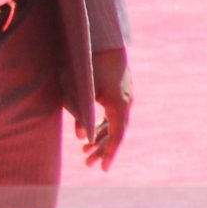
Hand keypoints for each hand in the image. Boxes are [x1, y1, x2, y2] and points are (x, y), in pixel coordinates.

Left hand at [81, 46, 131, 169]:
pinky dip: (103, 124)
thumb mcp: (81, 90)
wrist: (103, 39)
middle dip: (102, 148)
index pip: (117, 135)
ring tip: (85, 149)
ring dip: (101, 137)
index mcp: (119, 104)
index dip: (110, 153)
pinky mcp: (118, 90)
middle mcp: (125, 102)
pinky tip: (93, 131)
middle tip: (87, 163)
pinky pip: (113, 113)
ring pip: (114, 123)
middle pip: (116, 131)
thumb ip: (81, 114)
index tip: (103, 168)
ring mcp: (123, 95)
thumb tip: (82, 136)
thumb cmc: (89, 64)